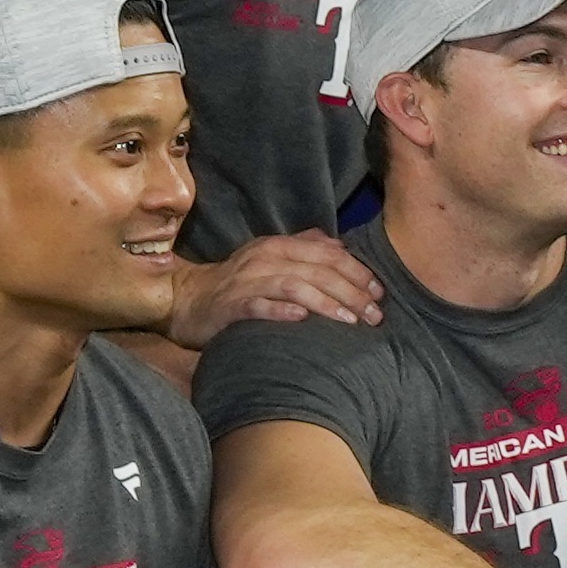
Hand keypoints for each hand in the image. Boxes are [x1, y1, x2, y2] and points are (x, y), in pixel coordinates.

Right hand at [171, 230, 384, 342]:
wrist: (187, 300)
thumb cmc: (239, 284)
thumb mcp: (273, 261)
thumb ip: (305, 250)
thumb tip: (340, 246)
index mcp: (279, 246)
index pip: (328, 253)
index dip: (357, 271)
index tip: (380, 293)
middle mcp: (264, 259)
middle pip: (317, 270)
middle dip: (351, 292)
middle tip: (374, 315)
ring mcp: (246, 281)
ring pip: (294, 286)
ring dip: (326, 303)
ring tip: (350, 321)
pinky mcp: (230, 306)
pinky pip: (258, 306)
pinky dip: (281, 311)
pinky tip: (302, 319)